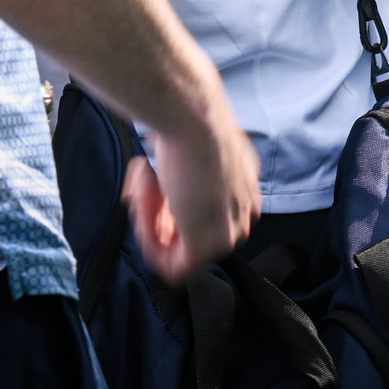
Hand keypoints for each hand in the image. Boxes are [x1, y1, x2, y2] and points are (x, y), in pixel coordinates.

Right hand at [126, 105, 259, 282]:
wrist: (194, 121)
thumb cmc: (191, 128)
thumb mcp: (196, 157)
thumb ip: (191, 182)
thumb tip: (170, 190)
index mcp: (245, 194)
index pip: (201, 218)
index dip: (166, 205)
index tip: (150, 177)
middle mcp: (244, 215)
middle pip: (188, 235)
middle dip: (155, 213)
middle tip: (143, 181)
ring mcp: (229, 234)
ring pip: (176, 251)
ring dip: (148, 221)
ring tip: (144, 184)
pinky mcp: (207, 248)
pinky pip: (169, 266)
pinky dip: (147, 239)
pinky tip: (144, 208)